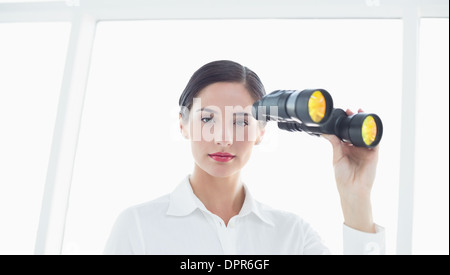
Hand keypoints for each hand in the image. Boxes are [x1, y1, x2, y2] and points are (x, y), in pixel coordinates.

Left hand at [322, 109, 378, 232]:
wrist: (352, 188)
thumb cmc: (343, 176)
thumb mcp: (336, 157)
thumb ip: (334, 143)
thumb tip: (325, 133)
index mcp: (347, 148)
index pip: (347, 132)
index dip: (345, 123)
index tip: (343, 113)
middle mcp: (357, 148)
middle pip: (357, 130)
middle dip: (355, 120)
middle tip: (351, 110)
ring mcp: (366, 150)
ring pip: (366, 133)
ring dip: (365, 123)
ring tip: (361, 112)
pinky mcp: (374, 154)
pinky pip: (375, 141)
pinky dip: (374, 132)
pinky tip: (371, 124)